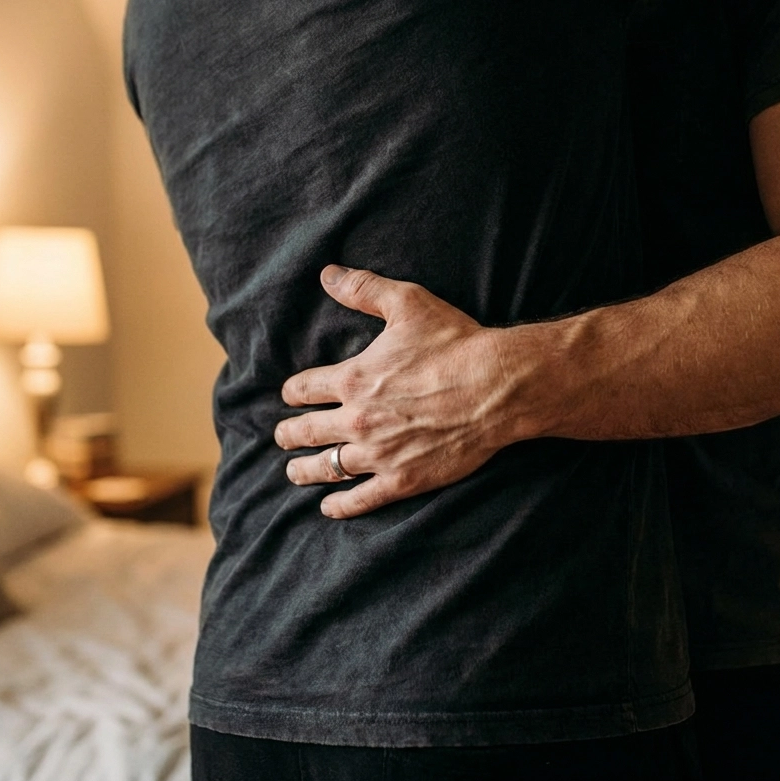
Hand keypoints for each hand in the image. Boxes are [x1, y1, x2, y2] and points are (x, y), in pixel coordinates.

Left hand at [275, 266, 519, 518]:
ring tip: (294, 472)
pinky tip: (328, 507)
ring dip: (305, 470)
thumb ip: (364, 289)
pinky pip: (361, 499)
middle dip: (290, 433)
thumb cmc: (455, 343)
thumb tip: (328, 274)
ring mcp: (379, 453)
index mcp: (353, 378)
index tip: (290, 396)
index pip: (306, 388)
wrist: (497, 387)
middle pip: (307, 431)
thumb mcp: (408, 304)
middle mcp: (357, 419)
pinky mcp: (403, 479)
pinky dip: (340, 506)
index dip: (294, 391)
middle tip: (282, 436)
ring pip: (327, 467)